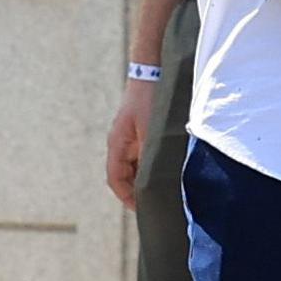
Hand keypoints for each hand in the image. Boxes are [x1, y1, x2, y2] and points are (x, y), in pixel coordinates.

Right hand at [103, 80, 150, 209]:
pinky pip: (140, 155)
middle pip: (123, 175)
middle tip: (155, 204)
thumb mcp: (153, 133)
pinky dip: (148, 166)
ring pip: (132, 166)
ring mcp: (129, 137)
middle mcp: (120, 143)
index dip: (127, 196)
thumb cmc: (152, 101)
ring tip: (162, 189)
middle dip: (136, 191)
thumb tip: (152, 181)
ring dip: (143, 178)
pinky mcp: (139, 131)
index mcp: (118, 144)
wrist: (153, 72)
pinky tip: (164, 169)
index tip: (142, 209)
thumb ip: (150, 157)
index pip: (116, 179)